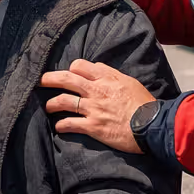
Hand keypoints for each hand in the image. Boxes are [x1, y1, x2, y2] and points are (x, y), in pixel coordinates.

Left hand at [40, 59, 154, 153]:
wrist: (153, 125)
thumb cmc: (145, 105)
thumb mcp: (130, 83)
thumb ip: (112, 75)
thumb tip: (98, 67)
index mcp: (107, 78)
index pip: (80, 66)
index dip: (71, 69)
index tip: (68, 74)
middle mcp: (96, 91)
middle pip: (66, 80)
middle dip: (49, 79)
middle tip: (40, 81)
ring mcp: (93, 109)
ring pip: (63, 101)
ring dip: (51, 103)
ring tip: (47, 107)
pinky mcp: (93, 127)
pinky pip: (69, 124)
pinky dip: (61, 125)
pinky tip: (58, 127)